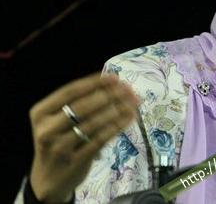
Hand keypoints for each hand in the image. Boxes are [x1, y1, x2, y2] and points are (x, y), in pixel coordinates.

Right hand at [29, 72, 140, 202]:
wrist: (48, 180)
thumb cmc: (57, 141)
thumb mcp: (56, 121)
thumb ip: (77, 103)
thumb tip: (113, 84)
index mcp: (40, 113)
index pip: (70, 91)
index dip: (94, 83)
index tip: (115, 78)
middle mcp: (46, 129)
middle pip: (83, 106)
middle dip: (110, 95)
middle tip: (129, 91)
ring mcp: (60, 147)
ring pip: (94, 123)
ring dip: (117, 110)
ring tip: (133, 103)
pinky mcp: (75, 160)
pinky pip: (101, 139)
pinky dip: (117, 126)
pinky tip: (129, 118)